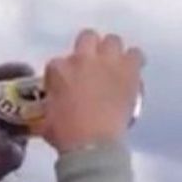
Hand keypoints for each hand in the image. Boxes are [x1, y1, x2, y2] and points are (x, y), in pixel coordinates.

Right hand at [41, 29, 143, 154]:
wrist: (93, 144)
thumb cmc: (64, 133)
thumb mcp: (45, 114)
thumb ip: (49, 100)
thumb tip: (53, 101)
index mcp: (58, 70)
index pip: (58, 62)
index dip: (64, 73)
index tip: (67, 85)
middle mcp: (82, 59)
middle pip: (87, 37)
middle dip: (88, 48)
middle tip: (90, 66)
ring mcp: (107, 63)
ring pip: (112, 40)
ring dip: (111, 51)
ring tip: (112, 66)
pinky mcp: (129, 71)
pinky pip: (136, 54)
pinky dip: (133, 61)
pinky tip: (130, 71)